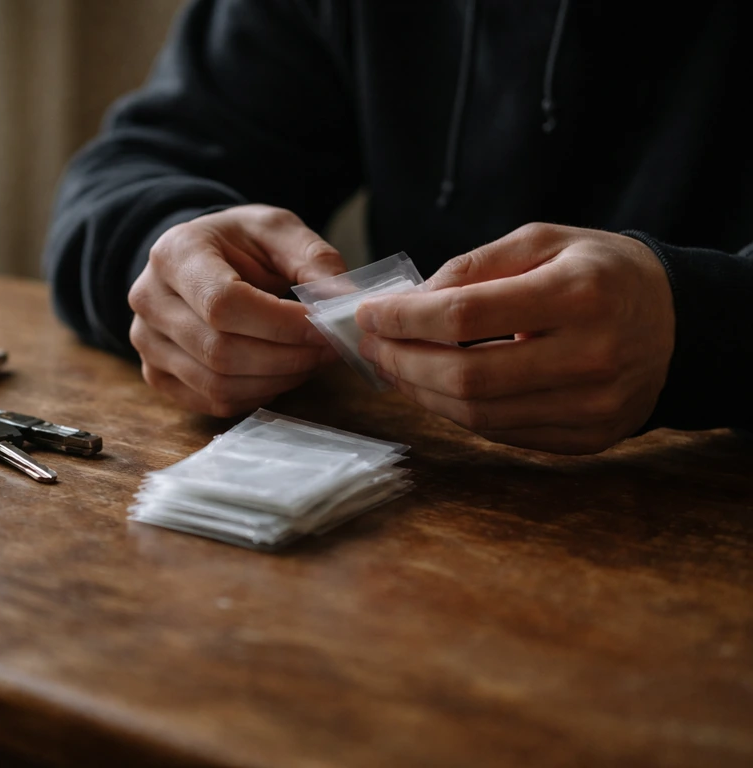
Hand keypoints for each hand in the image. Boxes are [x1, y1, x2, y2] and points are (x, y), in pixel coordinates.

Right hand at [128, 205, 344, 416]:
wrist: (200, 259)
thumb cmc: (240, 244)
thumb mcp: (279, 231)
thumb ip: (314, 262)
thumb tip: (344, 304)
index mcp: (175, 253)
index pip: (223, 304)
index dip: (281, 324)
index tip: (324, 326)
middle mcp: (149, 300)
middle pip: (220, 350)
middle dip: (286, 357)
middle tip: (329, 348)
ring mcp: (147, 343)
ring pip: (217, 383)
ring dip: (276, 380)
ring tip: (309, 360)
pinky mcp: (157, 374)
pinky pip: (212, 401)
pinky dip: (257, 394)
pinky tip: (280, 372)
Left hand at [355, 223, 675, 453]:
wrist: (677, 322)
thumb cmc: (599, 273)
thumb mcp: (543, 242)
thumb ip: (475, 267)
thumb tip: (407, 303)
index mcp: (581, 293)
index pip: (466, 315)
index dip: (404, 319)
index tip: (368, 314)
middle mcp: (592, 355)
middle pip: (466, 376)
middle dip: (402, 362)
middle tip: (371, 346)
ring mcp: (594, 406)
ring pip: (478, 414)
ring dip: (421, 392)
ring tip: (394, 367)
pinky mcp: (589, 438)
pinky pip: (501, 432)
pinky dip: (457, 411)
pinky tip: (434, 388)